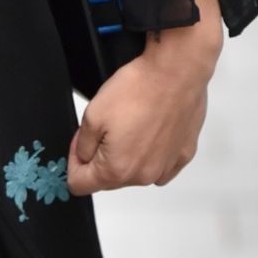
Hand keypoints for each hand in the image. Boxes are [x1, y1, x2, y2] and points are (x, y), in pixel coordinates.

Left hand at [66, 30, 221, 195]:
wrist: (175, 73)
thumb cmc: (137, 90)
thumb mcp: (92, 115)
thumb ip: (82, 145)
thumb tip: (83, 157)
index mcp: (117, 170)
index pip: (80, 185)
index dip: (74, 162)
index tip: (80, 144)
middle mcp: (143, 176)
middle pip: (109, 179)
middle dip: (101, 157)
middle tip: (106, 126)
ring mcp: (166, 167)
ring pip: (136, 172)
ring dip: (128, 154)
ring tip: (132, 123)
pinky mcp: (183, 156)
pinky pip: (160, 164)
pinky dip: (152, 152)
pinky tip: (151, 129)